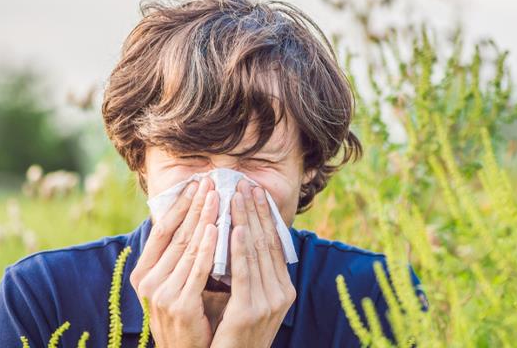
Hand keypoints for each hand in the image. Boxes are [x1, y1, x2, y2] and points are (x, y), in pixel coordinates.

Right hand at [130, 176, 218, 347]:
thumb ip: (181, 257)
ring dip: (204, 218)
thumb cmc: (186, 316)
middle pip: (176, 233)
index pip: (162, 230)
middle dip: (195, 205)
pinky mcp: (180, 304)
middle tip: (209, 181)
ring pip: (188, 246)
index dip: (179, 205)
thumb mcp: (175, 283)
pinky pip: (197, 269)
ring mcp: (161, 293)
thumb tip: (197, 220)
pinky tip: (217, 228)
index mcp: (143, 273)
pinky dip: (208, 246)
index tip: (195, 183)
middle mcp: (148, 281)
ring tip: (217, 196)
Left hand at [211, 183, 296, 347]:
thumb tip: (243, 240)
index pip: (274, 245)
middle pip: (268, 243)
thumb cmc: (233, 336)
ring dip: (247, 221)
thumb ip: (250, 275)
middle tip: (246, 184)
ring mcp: (268, 303)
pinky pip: (245, 273)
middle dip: (256, 211)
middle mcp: (281, 294)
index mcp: (283, 290)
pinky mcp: (250, 311)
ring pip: (257, 253)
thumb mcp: (248, 301)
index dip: (265, 216)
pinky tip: (236, 229)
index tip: (256, 192)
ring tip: (237, 196)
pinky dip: (241, 249)